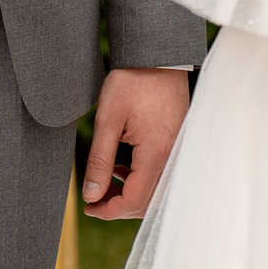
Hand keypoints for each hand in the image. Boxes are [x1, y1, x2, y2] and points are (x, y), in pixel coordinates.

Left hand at [84, 66, 189, 219]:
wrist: (157, 57)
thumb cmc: (132, 82)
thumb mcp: (107, 120)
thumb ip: (100, 161)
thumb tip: (92, 195)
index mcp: (156, 153)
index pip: (135, 201)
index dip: (109, 211)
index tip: (88, 207)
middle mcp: (173, 157)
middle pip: (148, 202)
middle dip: (119, 206)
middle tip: (94, 198)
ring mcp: (179, 150)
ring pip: (156, 190)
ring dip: (130, 194)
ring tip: (106, 180)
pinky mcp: (178, 143)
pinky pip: (162, 174)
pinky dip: (141, 180)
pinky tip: (123, 167)